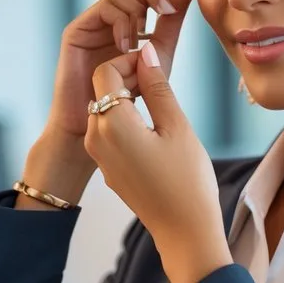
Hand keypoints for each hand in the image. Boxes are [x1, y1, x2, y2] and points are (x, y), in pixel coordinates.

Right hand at [46, 0, 197, 140]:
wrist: (96, 124)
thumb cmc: (126, 98)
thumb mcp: (156, 58)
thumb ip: (169, 28)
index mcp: (132, 24)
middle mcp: (112, 19)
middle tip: (170, 9)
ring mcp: (93, 23)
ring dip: (139, 12)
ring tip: (144, 39)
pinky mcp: (77, 30)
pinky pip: (105, 10)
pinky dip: (121, 23)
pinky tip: (127, 46)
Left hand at [84, 42, 232, 282]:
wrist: (183, 231)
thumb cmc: (187, 180)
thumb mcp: (177, 126)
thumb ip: (157, 85)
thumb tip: (146, 51)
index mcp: (112, 123)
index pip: (106, 71)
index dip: (130, 61)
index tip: (156, 66)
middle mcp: (96, 138)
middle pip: (102, 89)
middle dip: (127, 78)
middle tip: (160, 81)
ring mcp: (99, 155)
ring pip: (105, 110)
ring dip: (127, 99)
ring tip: (160, 103)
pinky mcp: (108, 168)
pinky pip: (110, 132)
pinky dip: (127, 120)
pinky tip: (154, 129)